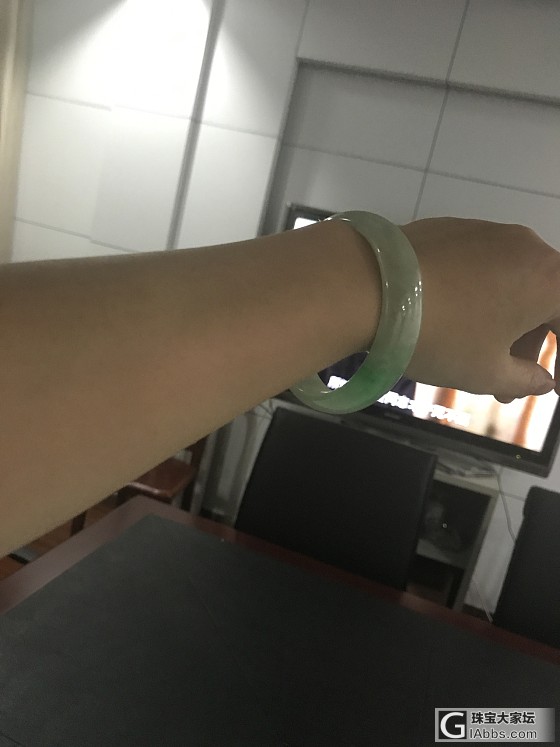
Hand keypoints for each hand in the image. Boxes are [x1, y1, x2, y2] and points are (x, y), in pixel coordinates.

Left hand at [400, 217, 559, 401]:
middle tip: (507, 387)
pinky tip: (450, 322)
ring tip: (473, 361)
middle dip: (529, 347)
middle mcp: (526, 247)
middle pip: (544, 300)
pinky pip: (481, 268)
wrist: (368, 284)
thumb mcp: (485, 373)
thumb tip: (541, 380)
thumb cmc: (439, 335)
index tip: (555, 384)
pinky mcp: (453, 229)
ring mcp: (488, 232)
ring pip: (510, 284)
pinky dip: (478, 298)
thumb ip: (525, 380)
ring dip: (502, 325)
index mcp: (549, 280)